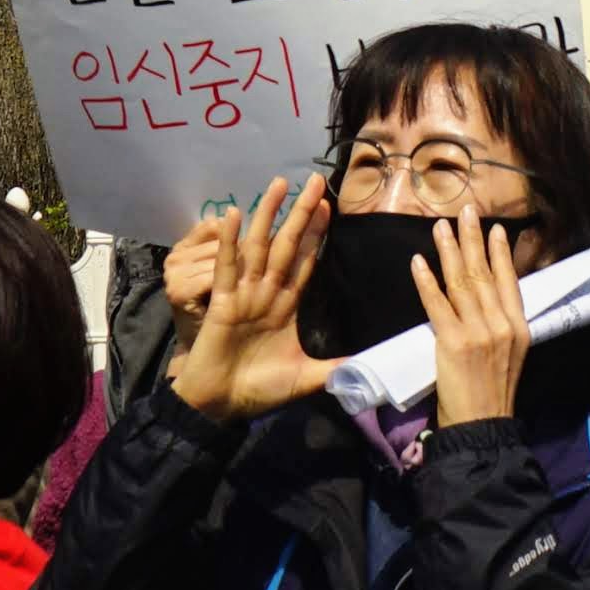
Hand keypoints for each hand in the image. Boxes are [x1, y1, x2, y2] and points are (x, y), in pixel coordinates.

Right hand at [169, 177, 335, 421]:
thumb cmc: (258, 392)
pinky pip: (226, 267)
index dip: (317, 235)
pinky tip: (234, 214)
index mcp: (285, 306)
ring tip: (278, 184)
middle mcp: (265, 294)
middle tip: (315, 182)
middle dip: (301, 214)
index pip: (305, 262)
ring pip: (258, 247)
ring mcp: (242, 295)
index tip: (330, 207)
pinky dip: (230, 241)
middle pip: (287, 245)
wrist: (219, 407)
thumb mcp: (306, 378)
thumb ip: (336, 368)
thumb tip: (370, 367)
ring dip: (268, 214)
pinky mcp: (220, 302)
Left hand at [414, 208, 532, 430]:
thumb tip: (485, 301)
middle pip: (483, 273)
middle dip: (473, 239)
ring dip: (449, 251)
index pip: (509, 280)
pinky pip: (437, 304)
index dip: (501, 253)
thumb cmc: (493, 393)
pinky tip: (419, 262)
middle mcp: (501, 324)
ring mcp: (478, 332)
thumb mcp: (511, 356)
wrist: (483, 425)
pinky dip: (427, 281)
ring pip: (461, 282)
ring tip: (440, 227)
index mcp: (519, 327)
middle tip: (465, 211)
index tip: (495, 229)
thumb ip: (501, 327)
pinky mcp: (453, 342)